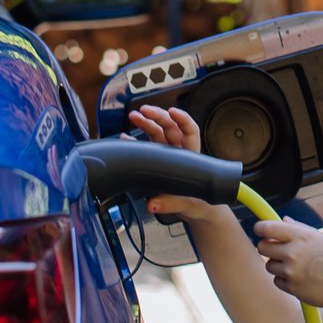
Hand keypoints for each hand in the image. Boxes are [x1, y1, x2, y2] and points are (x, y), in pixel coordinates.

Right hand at [129, 106, 227, 221]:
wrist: (194, 210)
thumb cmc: (197, 203)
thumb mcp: (188, 205)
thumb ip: (171, 204)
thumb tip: (153, 205)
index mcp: (191, 156)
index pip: (190, 131)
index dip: (183, 119)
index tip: (173, 112)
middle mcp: (179, 151)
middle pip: (170, 127)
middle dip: (157, 116)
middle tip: (144, 111)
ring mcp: (167, 155)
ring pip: (156, 133)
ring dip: (145, 123)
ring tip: (134, 116)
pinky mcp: (156, 161)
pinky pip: (145, 148)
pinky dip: (134, 142)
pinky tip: (125, 137)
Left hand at [252, 218, 322, 312]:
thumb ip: (300, 229)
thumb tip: (283, 220)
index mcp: (302, 236)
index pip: (268, 228)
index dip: (260, 228)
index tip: (260, 229)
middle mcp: (293, 253)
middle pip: (262, 247)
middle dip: (267, 246)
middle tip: (277, 249)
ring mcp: (291, 271)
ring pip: (269, 265)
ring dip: (278, 265)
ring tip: (297, 266)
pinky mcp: (291, 287)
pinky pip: (277, 280)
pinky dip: (285, 280)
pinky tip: (301, 278)